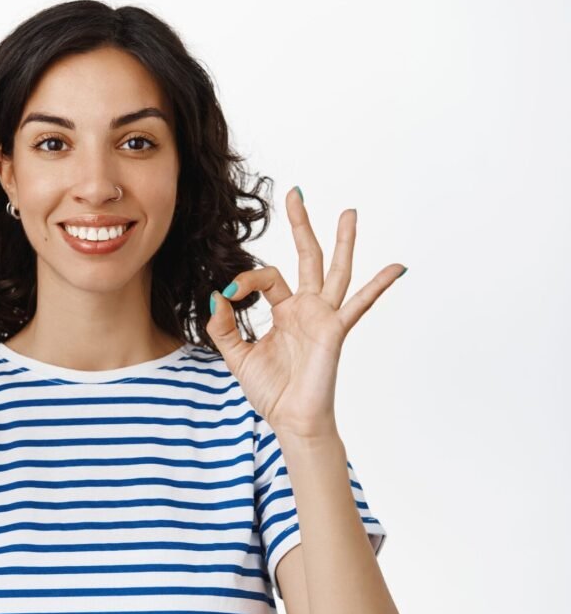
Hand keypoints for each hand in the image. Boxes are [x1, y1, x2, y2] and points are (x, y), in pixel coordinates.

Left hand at [206, 186, 405, 439]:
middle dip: (301, 225)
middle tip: (297, 193)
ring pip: (335, 270)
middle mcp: (306, 308)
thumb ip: (225, 326)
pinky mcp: (334, 330)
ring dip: (342, 241)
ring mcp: (323, 316)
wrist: (291, 420)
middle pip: (305, 256)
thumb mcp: (237, 354)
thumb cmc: (271, 391)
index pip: (265, 277)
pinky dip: (379, 286)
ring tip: (349, 212)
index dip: (244, 280)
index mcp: (284, 311)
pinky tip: (397, 267)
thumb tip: (217, 297)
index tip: (228, 295)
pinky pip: (360, 304)